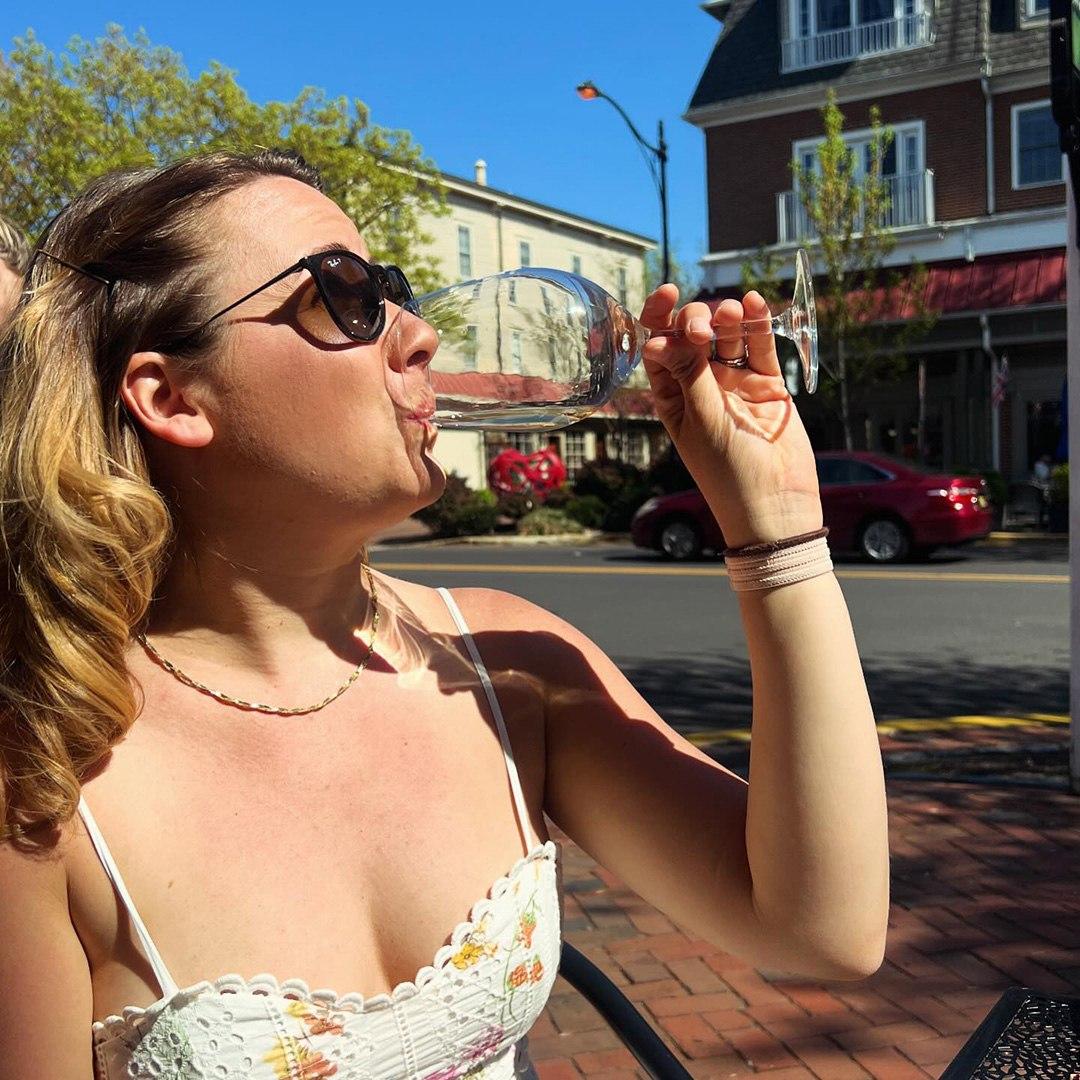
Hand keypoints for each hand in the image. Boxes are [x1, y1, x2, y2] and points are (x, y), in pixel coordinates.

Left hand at [639, 286, 821, 548]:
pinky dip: (758, 326)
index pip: (660, 348)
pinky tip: (755, 304)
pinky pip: (760, 349)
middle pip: (693, 337)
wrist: (775, 506)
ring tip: (731, 311)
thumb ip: (690, 375)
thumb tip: (662, 336)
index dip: (659, 318)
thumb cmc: (728, 474)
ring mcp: (734, 385)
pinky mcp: (767, 387)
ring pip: (727, 338)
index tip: (667, 295)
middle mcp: (701, 388)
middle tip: (705, 329)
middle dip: (696, 321)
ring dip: (726, 319)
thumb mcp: (702, 421)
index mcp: (672, 398)